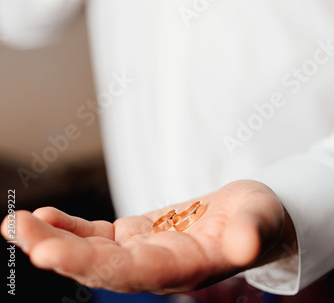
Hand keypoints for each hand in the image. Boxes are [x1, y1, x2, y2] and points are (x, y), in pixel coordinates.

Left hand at [0, 180, 296, 293]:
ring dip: (53, 238)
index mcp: (184, 269)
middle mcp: (155, 267)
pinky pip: (98, 234)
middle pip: (100, 266)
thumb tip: (247, 244)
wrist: (251, 218)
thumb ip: (253, 231)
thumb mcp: (261, 220)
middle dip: (57, 251)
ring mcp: (142, 251)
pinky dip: (70, 227)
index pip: (131, 273)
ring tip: (15, 223)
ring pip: (91, 250)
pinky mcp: (136, 234)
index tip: (47, 251)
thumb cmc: (260, 219)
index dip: (89, 264)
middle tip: (17, 231)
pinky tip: (44, 216)